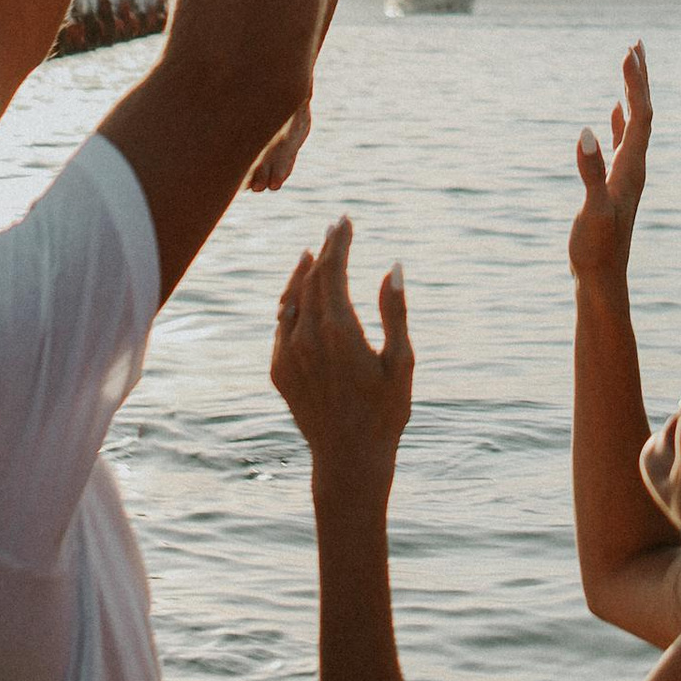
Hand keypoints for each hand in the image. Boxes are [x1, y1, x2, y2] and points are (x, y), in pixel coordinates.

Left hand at [271, 217, 413, 499]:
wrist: (348, 460)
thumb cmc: (385, 412)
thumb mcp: (401, 362)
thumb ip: (394, 312)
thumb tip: (392, 267)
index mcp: (339, 330)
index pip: (333, 270)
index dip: (338, 242)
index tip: (345, 221)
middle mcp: (306, 337)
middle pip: (310, 278)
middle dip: (324, 251)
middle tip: (335, 230)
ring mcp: (288, 354)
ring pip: (290, 299)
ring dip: (302, 273)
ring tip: (314, 255)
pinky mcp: (279, 370)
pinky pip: (281, 325)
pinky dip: (290, 303)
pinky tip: (299, 297)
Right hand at [569, 43, 651, 285]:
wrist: (602, 279)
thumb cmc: (597, 249)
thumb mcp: (593, 210)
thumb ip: (590, 173)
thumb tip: (586, 133)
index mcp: (631, 168)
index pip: (640, 116)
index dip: (635, 83)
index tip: (628, 52)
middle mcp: (634, 166)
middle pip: (642, 113)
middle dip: (639, 78)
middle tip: (636, 45)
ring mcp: (625, 174)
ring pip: (633, 123)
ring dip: (631, 93)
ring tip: (629, 66)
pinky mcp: (614, 183)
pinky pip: (622, 141)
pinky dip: (620, 120)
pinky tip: (612, 110)